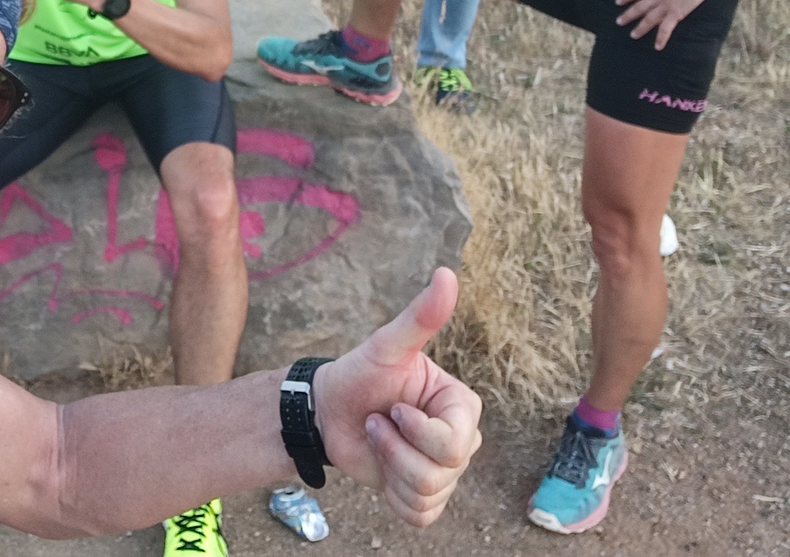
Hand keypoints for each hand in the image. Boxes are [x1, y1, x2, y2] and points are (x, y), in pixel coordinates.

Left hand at [313, 268, 482, 526]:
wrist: (328, 411)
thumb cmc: (359, 374)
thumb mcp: (387, 346)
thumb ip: (420, 316)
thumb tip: (447, 273)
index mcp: (462, 407)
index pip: (453, 443)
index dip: (414, 432)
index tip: (392, 409)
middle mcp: (461, 440)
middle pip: (443, 472)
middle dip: (396, 451)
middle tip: (378, 423)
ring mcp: (445, 472)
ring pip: (429, 495)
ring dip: (390, 470)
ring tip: (377, 441)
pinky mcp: (424, 496)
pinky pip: (421, 516)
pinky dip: (394, 498)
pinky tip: (382, 469)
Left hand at [614, 0, 720, 49]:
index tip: (618, 1)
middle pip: (639, 6)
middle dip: (628, 14)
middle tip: (618, 22)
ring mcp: (666, 5)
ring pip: (648, 18)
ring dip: (640, 28)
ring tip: (633, 36)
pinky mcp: (675, 13)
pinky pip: (665, 28)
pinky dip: (661, 38)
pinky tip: (658, 47)